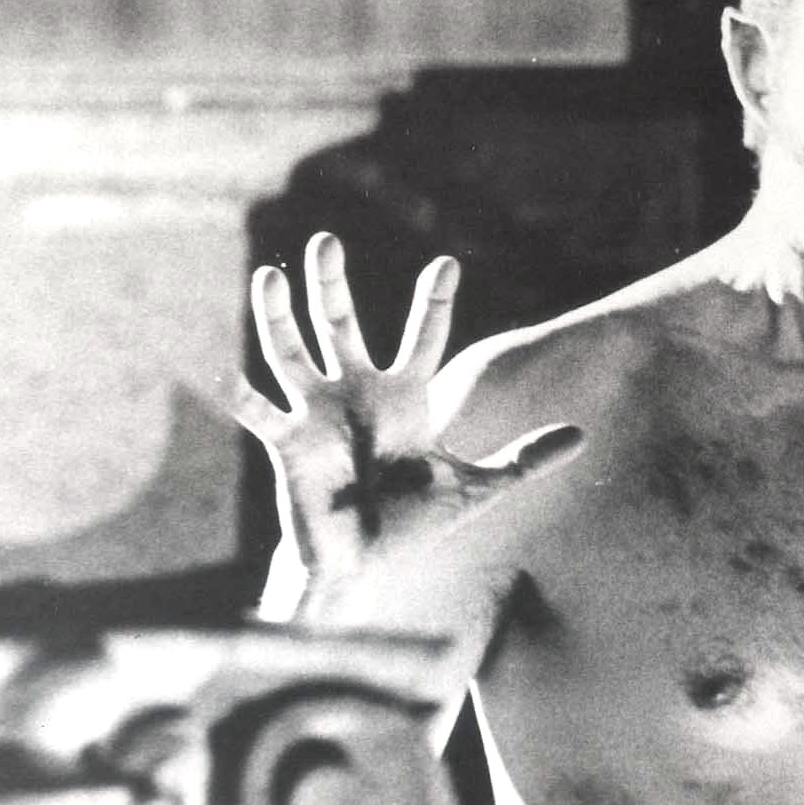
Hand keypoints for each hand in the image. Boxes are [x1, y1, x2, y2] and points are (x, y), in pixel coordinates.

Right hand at [233, 233, 582, 584]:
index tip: (447, 263)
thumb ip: (525, 459)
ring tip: (268, 278)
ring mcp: (318, 414)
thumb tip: (583, 436)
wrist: (366, 564)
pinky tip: (220, 372)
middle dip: (333, 285)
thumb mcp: (478, 487)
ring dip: (278, 318)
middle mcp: (356, 393)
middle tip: (326, 240)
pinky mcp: (289, 446)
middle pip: (341, 325)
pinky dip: (242, 397)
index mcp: (403, 396)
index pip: (423, 336)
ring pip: (292, 353)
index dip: (434, 302)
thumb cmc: (412, 522)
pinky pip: (262, 415)